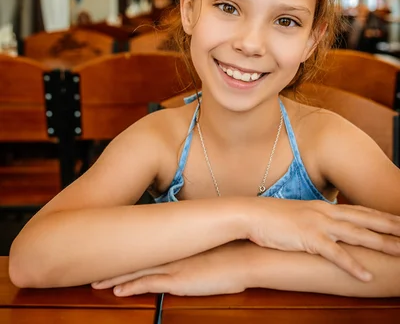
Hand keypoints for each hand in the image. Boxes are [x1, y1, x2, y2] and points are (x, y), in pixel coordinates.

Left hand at [91, 242, 249, 296]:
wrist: (246, 257)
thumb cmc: (233, 252)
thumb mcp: (209, 247)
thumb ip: (193, 248)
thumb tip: (186, 252)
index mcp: (176, 241)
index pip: (143, 243)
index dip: (123, 246)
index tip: (106, 247)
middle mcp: (170, 250)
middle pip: (133, 255)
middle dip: (110, 260)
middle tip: (88, 263)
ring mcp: (173, 264)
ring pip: (135, 269)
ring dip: (113, 276)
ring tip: (94, 281)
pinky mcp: (178, 280)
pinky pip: (147, 284)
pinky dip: (129, 288)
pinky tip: (115, 291)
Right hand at [246, 198, 399, 281]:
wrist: (251, 214)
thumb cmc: (273, 217)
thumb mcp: (300, 216)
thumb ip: (317, 220)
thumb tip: (330, 228)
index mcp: (325, 207)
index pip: (361, 211)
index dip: (382, 216)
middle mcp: (326, 213)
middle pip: (366, 219)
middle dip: (391, 225)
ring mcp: (318, 224)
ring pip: (357, 234)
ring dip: (381, 243)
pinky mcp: (308, 238)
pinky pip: (335, 254)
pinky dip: (352, 265)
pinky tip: (366, 275)